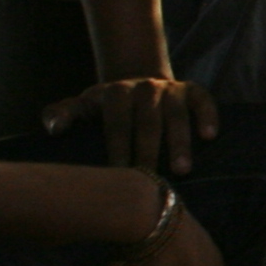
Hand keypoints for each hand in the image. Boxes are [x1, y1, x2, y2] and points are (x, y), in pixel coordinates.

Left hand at [44, 74, 218, 175]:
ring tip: (182, 170)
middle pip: (148, 122)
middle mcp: (143, 87)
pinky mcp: (190, 89)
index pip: (117, 123)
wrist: (136, 86)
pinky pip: (203, 100)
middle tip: (151, 179)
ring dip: (180, 142)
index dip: (118, 148)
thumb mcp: (81, 107)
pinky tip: (210, 136)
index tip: (119, 174)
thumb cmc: (105, 110)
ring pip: (176, 114)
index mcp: (114, 92)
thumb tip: (55, 129)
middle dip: (149, 151)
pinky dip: (208, 115)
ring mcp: (169, 88)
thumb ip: (62, 114)